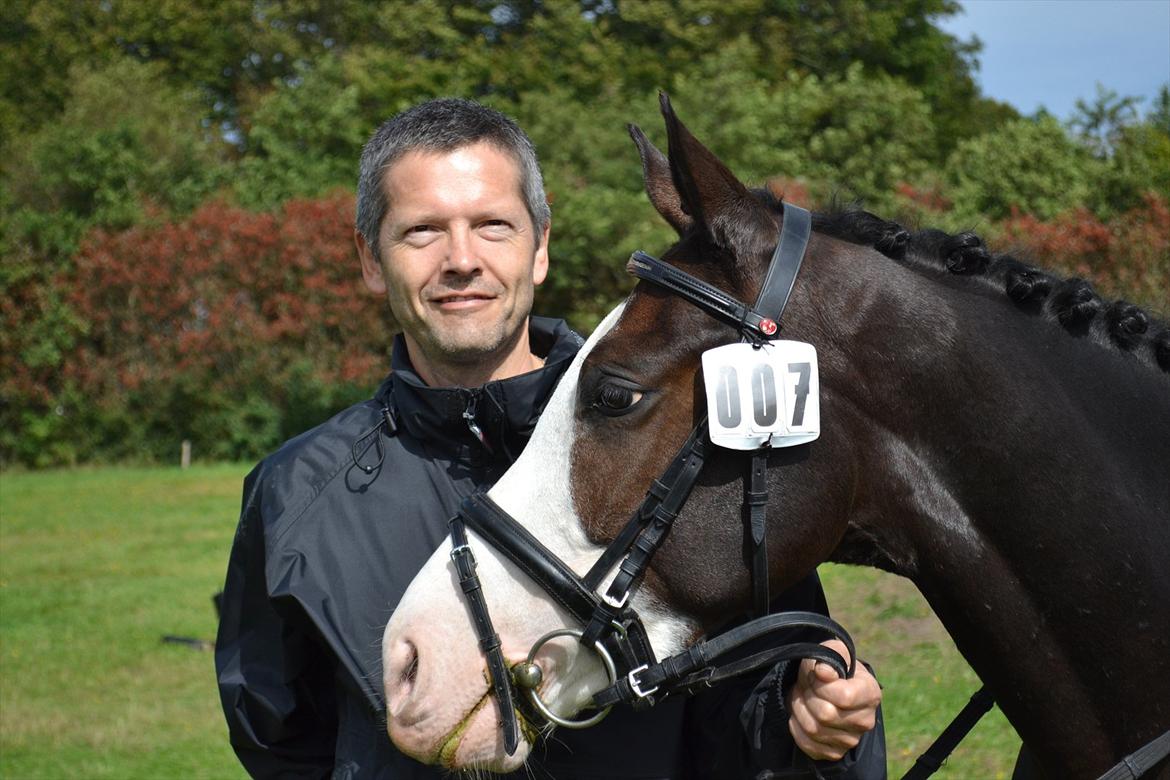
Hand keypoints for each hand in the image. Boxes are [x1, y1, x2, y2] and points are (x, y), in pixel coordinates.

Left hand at [787, 639, 880, 760]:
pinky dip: (797, 728)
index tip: (817, 674)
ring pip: (813, 729)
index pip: (844, 697)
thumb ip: (831, 655)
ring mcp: (851, 740)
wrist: (825, 686)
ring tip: (803, 698)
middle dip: (808, 696)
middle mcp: (866, 721)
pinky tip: (802, 714)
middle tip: (807, 686)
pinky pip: (808, 745)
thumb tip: (823, 672)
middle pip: (825, 715)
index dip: (822, 685)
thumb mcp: (832, 651)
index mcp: (870, 693)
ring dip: (800, 709)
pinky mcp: (835, 752)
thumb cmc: (831, 666)